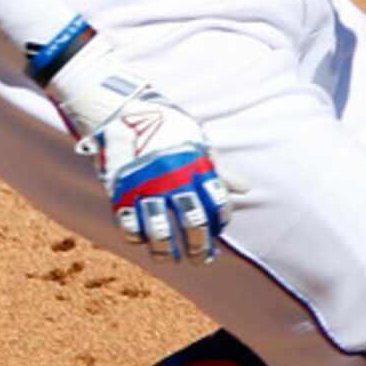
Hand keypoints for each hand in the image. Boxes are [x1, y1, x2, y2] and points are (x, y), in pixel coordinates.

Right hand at [28, 24, 234, 264]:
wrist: (120, 107)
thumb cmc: (163, 124)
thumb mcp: (194, 140)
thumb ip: (217, 167)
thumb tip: (245, 188)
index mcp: (194, 165)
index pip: (217, 204)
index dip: (220, 222)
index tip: (217, 231)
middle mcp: (173, 179)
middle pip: (193, 224)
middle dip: (198, 247)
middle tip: (199, 258)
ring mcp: (145, 186)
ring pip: (160, 232)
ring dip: (166, 252)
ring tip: (169, 258)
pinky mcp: (120, 190)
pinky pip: (128, 224)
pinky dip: (136, 237)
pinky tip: (142, 240)